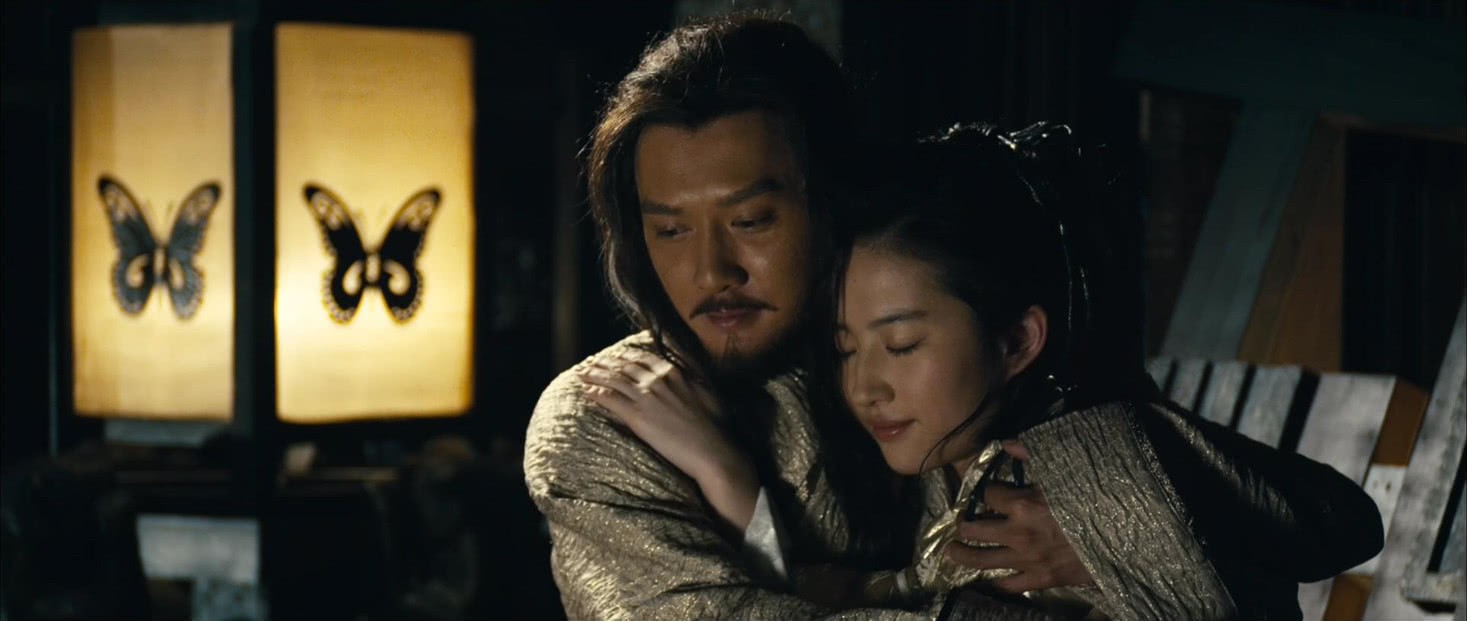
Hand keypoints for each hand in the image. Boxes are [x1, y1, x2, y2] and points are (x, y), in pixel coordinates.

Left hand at [577, 349, 758, 530]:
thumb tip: (687, 376)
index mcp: (674, 373)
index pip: (642, 358)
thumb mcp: (705, 394)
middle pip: (623, 366)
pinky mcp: (637, 417)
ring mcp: (646, 397)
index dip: (624, 356)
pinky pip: (610, 400)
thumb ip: (690, 381)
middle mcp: (657, 380)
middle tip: (590, 362)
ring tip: (581, 373)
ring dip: (594, 375)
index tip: (613, 356)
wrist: (711, 450)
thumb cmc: (712, 427)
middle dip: (604, 363)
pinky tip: (586, 392)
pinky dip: (595, 394)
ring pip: (613, 380)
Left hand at [944, 440, 1092, 592]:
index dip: (986, 490)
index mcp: (1021, 504)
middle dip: (963, 525)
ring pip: (980, 560)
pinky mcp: (1040, 580)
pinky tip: (988, 578)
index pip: (988, 494)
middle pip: (973, 529)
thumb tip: (1007, 444)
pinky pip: (1009, 584)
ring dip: (962, 555)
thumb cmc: (1096, 501)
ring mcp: (1026, 560)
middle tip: (959, 525)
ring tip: (951, 552)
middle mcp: (1016, 533)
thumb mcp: (1067, 472)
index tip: (987, 491)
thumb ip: (1033, 456)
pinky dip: (996, 581)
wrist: (1125, 537)